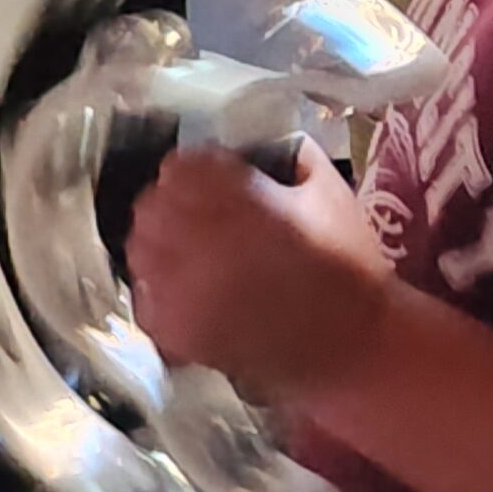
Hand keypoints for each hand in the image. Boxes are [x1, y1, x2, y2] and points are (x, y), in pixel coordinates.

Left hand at [127, 139, 381, 402]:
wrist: (351, 345)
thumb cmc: (347, 266)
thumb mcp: (328, 190)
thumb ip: (290, 154)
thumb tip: (262, 145)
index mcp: (227, 193)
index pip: (180, 165)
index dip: (200, 173)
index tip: (220, 187)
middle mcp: (189, 233)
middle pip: (153, 204)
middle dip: (176, 207)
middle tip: (206, 223)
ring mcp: (174, 285)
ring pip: (141, 250)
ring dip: (163, 248)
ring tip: (195, 260)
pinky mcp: (173, 329)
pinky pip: (144, 298)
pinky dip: (160, 293)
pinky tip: (192, 296)